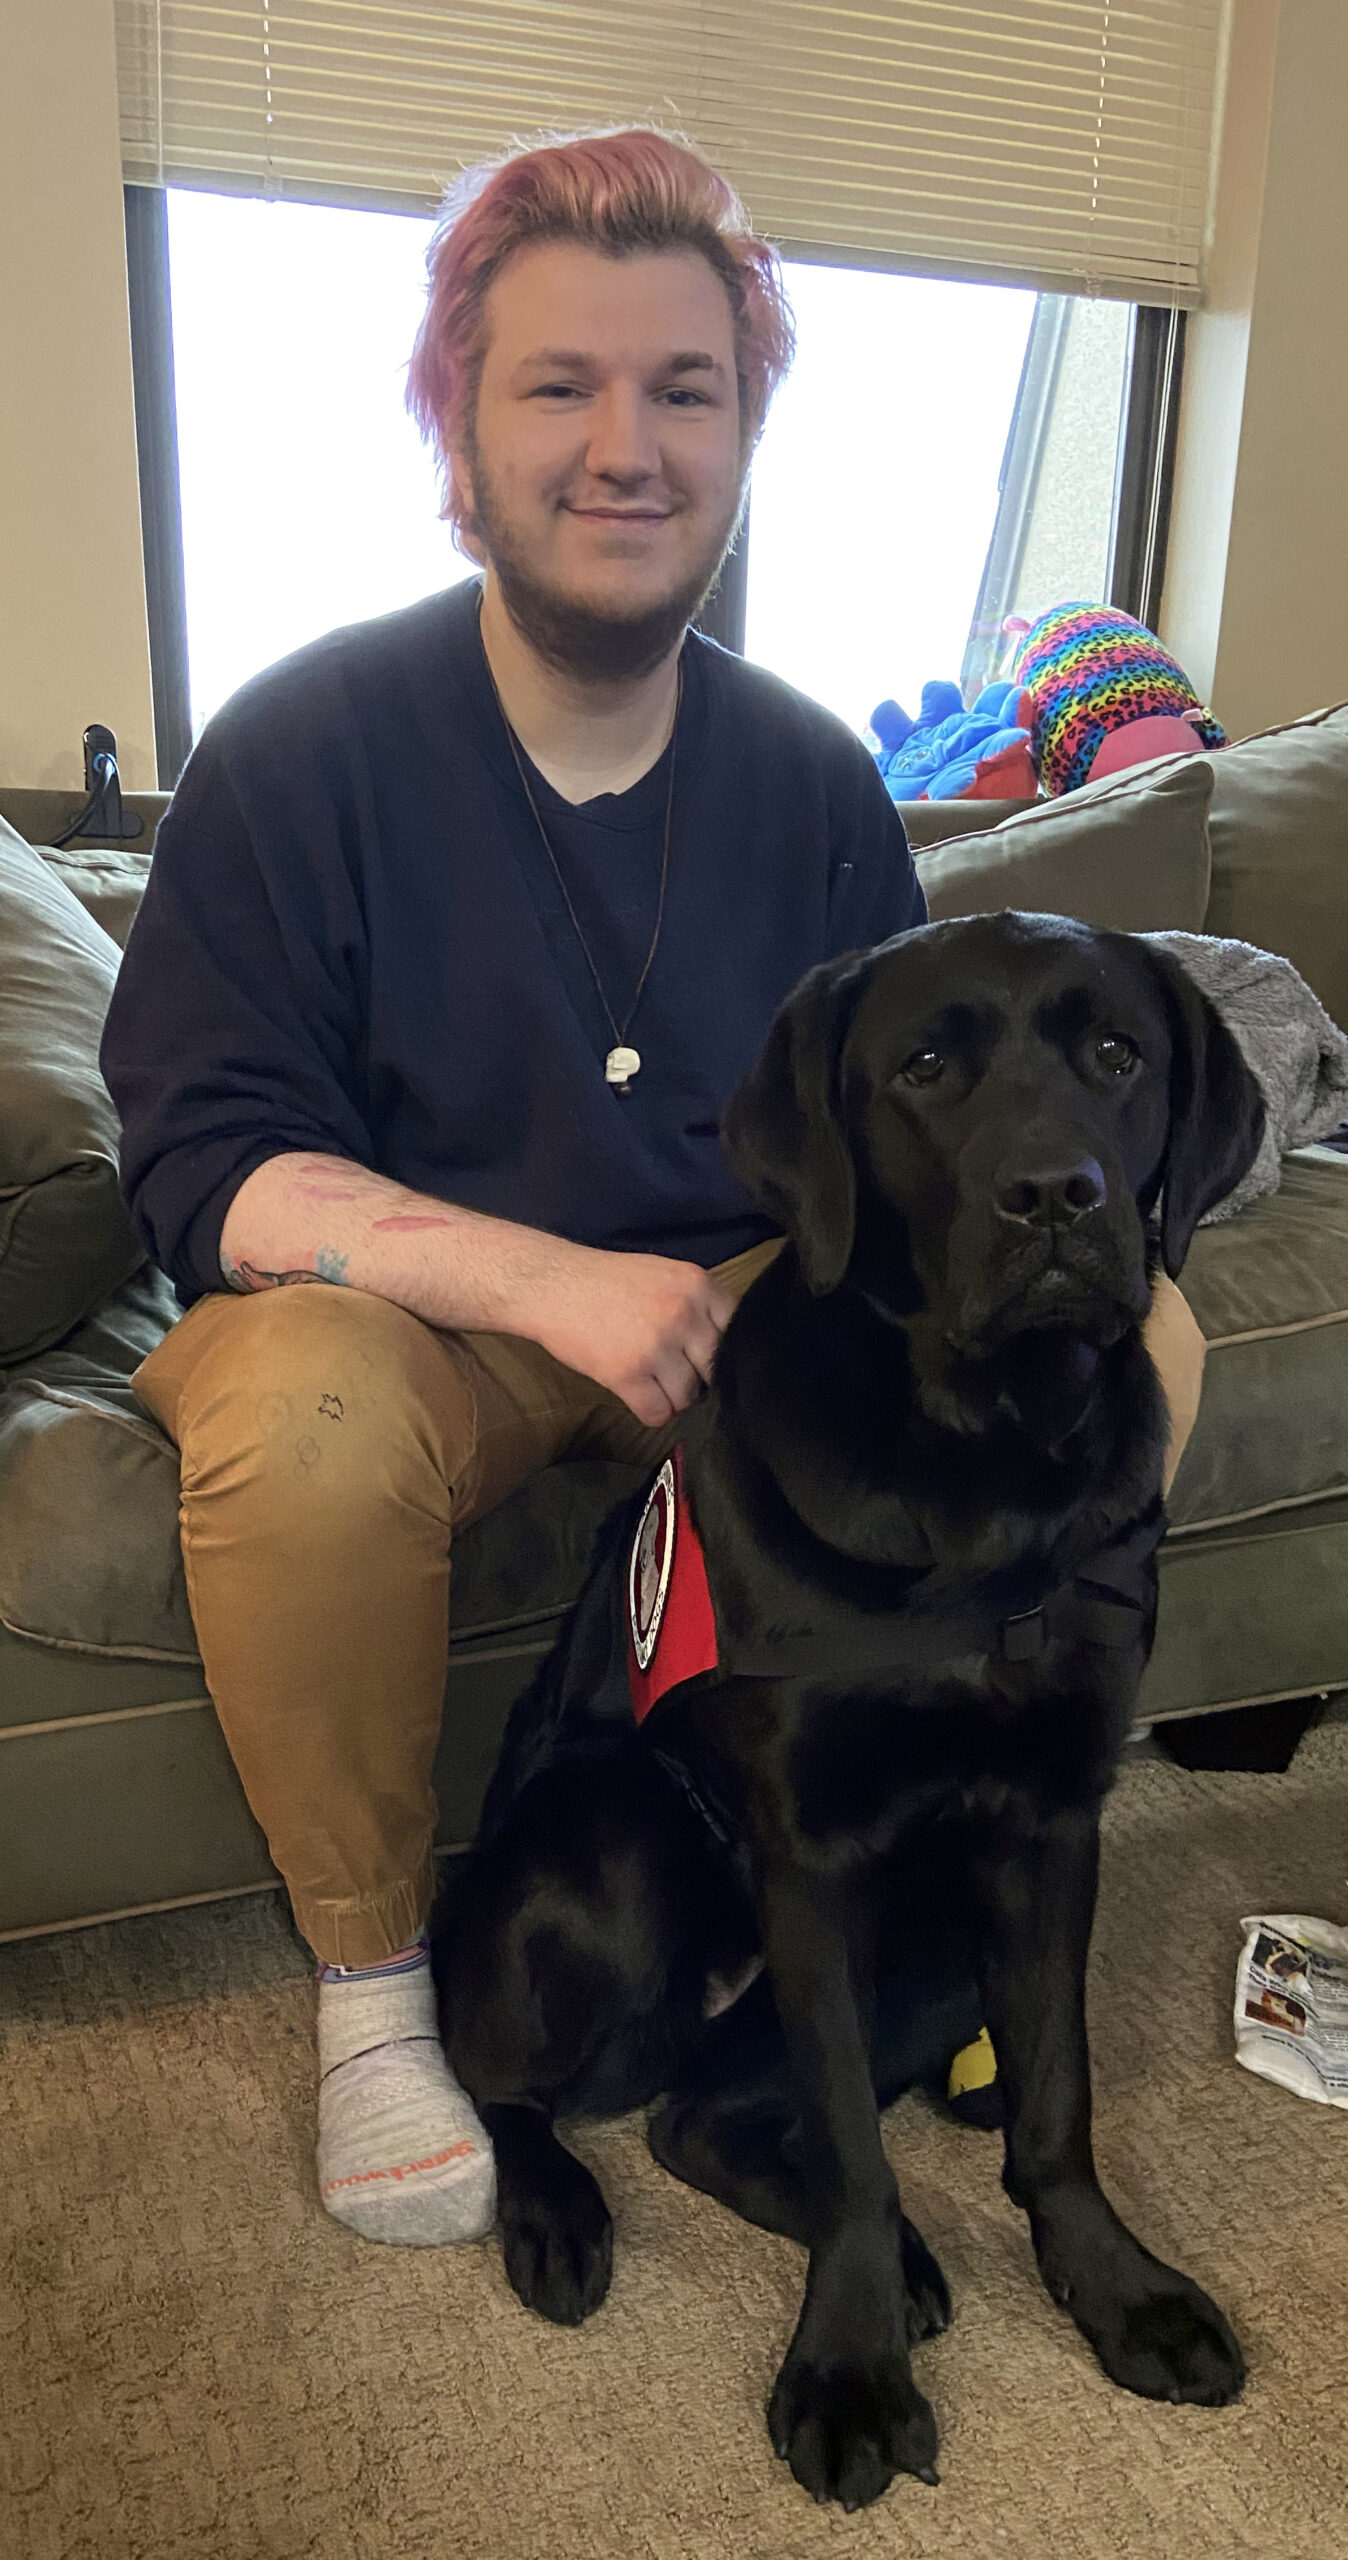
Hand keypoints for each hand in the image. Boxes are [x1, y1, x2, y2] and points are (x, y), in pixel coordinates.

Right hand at [532, 1247, 737, 1425]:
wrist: (552, 1284)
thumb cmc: (606, 1280)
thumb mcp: (663, 1274)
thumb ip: (696, 1302)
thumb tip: (724, 1344)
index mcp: (697, 1285)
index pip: (738, 1332)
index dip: (723, 1350)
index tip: (704, 1357)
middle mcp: (683, 1314)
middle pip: (715, 1369)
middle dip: (698, 1376)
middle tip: (675, 1372)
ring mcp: (656, 1345)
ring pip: (688, 1396)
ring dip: (671, 1397)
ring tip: (650, 1382)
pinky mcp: (628, 1374)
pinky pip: (658, 1413)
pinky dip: (650, 1412)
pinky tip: (636, 1395)